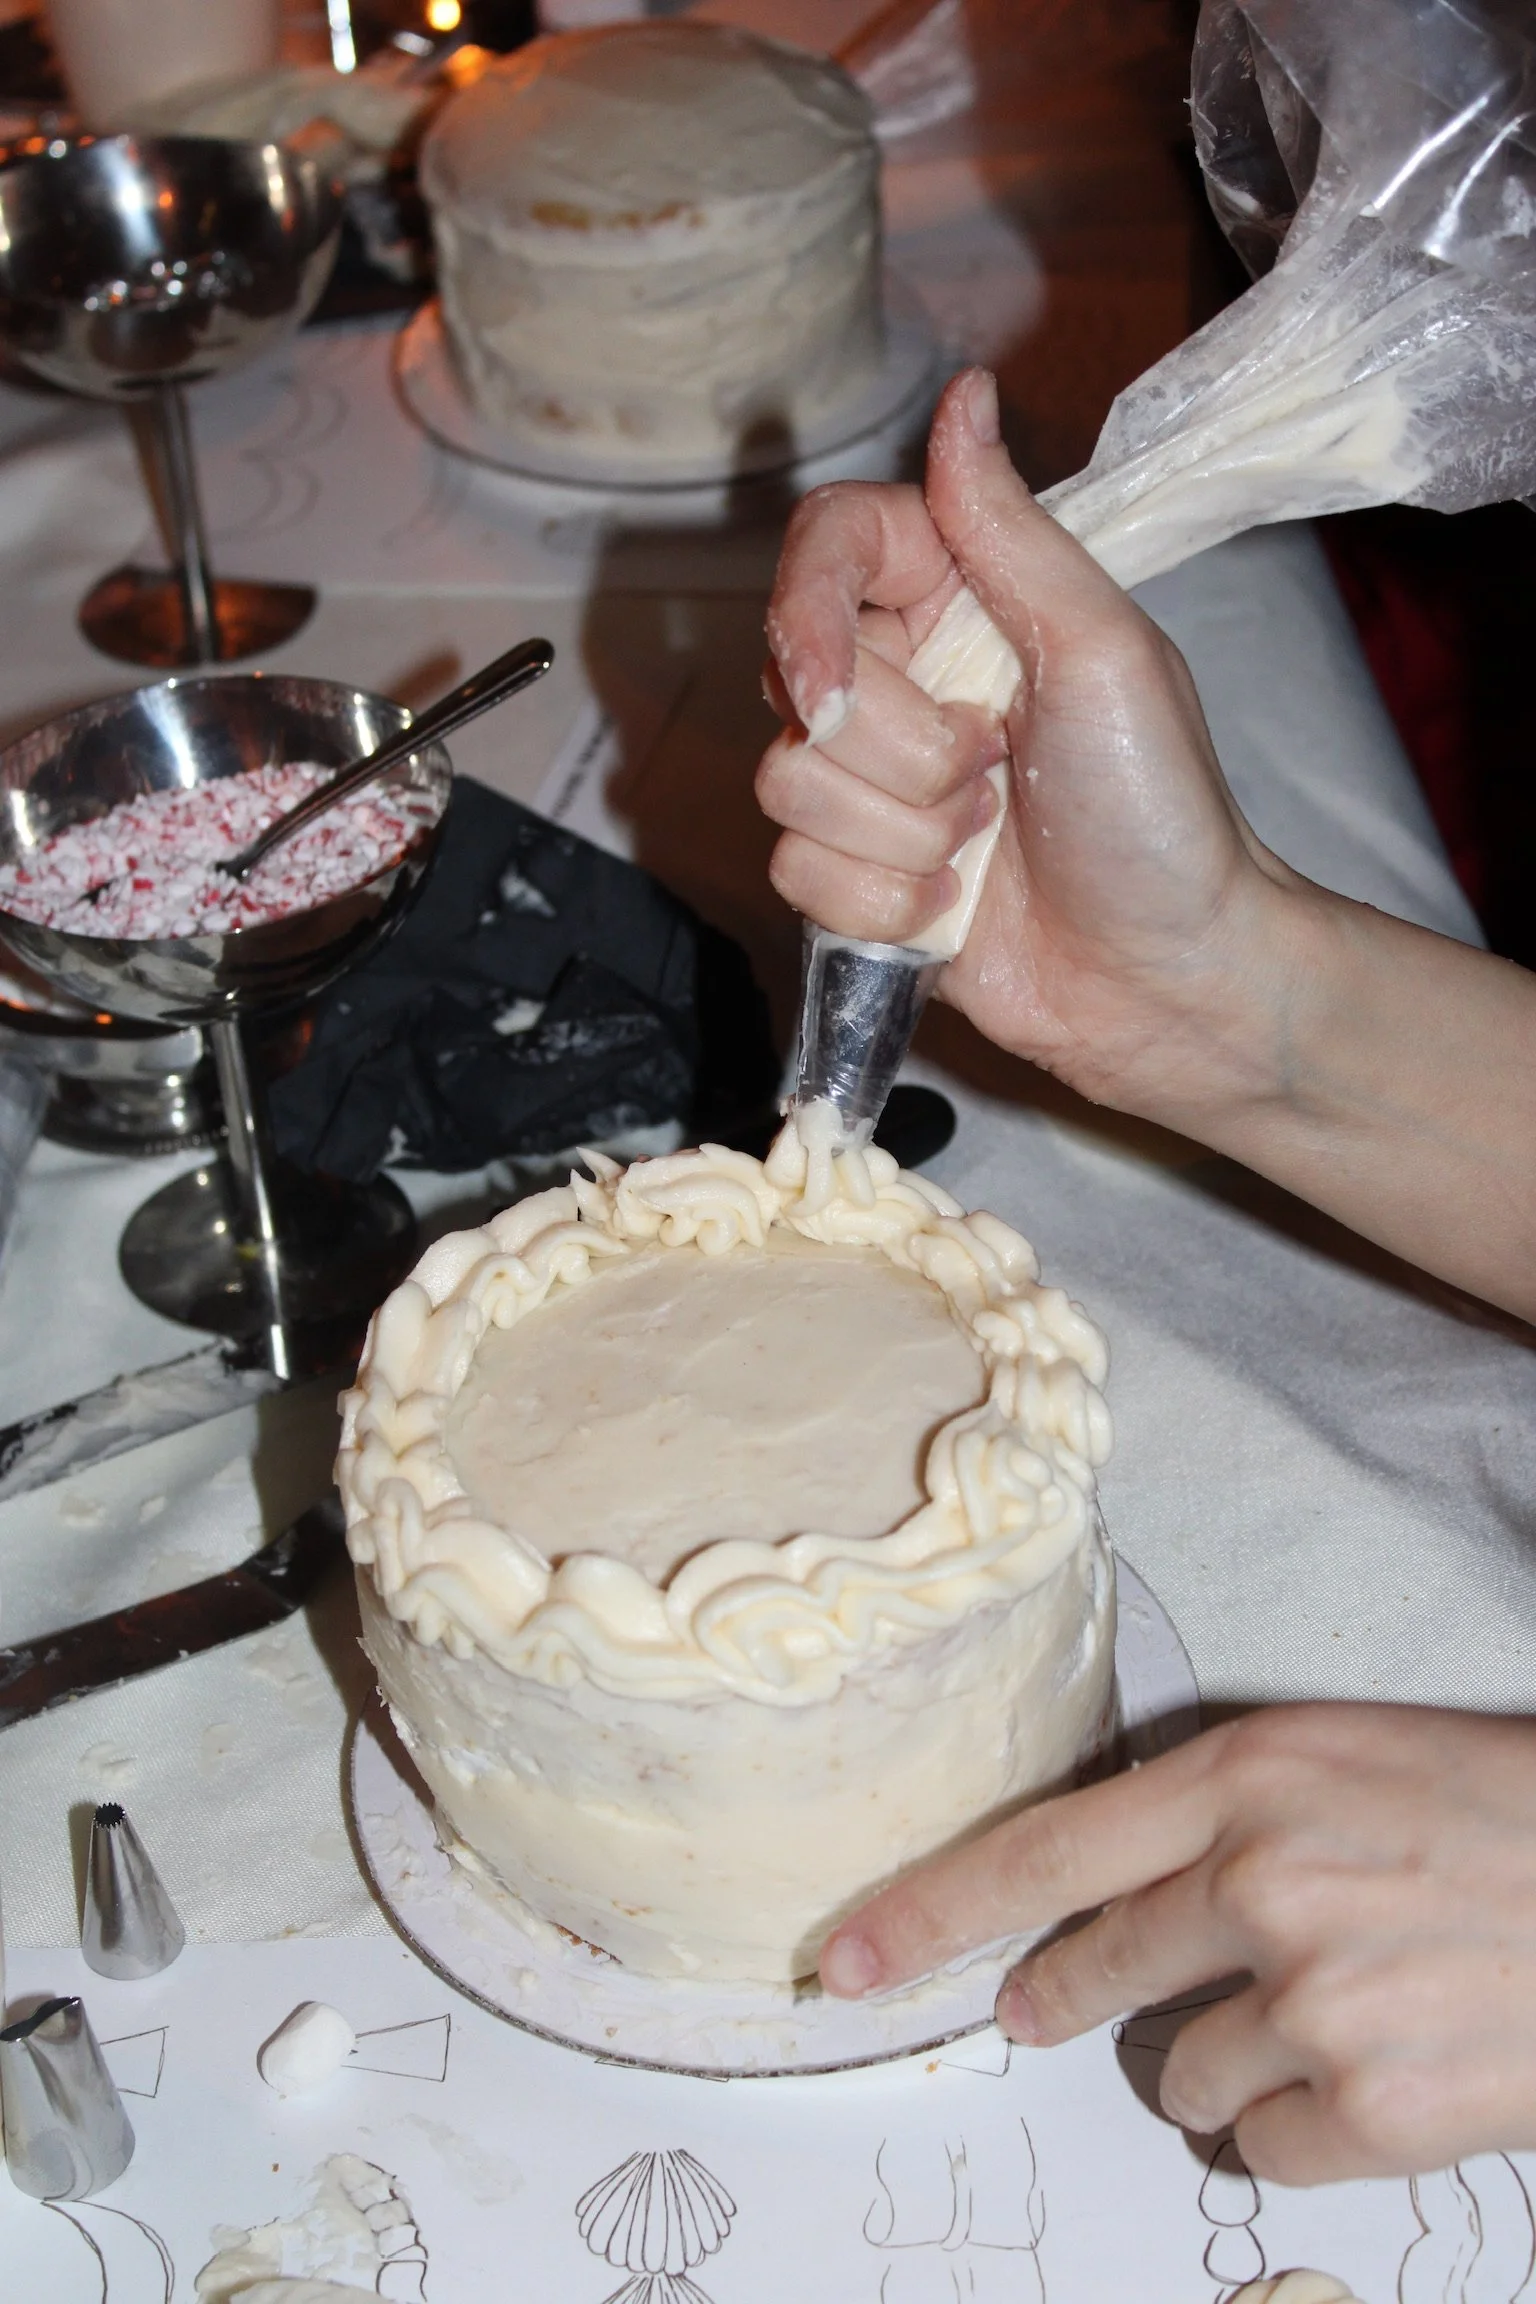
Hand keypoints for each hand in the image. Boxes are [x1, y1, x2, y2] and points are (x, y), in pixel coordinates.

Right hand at [758, 367, 1300, 1131]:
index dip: (806, 609)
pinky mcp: (854, 878)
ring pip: (785, 784)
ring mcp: (871, 786)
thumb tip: (963, 394)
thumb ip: (1010, 530)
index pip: (826, 546)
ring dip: (903, 834)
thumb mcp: (1102, 648)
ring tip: (988, 841)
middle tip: (998, 769)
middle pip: (793, 679)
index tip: (833, 681)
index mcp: (960, 600)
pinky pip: (797, 873)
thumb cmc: (1158, 811)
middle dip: (900, 750)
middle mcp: (900, 682)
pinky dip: (885, 904)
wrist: (1167, 975)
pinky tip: (956, 908)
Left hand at [820, 1705, 1535, 2183]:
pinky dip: (1293, 2127)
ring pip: (1179, 2072)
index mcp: (1245, 1778)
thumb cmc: (1496, 1810)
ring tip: (1314, 2016)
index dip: (924, 1911)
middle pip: (1090, 1968)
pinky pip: (1263, 2144)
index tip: (841, 1955)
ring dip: (1217, 2064)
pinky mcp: (1375, 2104)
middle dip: (1051, 2002)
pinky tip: (1362, 2077)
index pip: (1039, 1849)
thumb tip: (1117, 1879)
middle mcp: (1261, 1881)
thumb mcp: (1341, 1762)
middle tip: (1034, 2012)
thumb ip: (1220, 1809)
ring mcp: (1315, 1998)